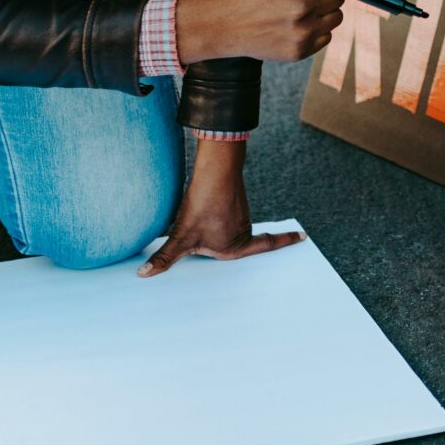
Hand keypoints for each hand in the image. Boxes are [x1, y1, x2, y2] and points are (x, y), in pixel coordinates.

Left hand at [139, 139, 302, 276]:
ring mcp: (239, 214)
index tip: (301, 235)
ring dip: (217, 226)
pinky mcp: (232, 200)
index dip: (284, 241)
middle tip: (221, 233)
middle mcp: (243, 230)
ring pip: (229, 226)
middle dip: (226, 240)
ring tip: (202, 220)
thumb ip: (164, 258)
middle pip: (237, 242)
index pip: (266, 246)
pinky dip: (217, 214)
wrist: (214, 170)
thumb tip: (143, 275)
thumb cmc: (202, 206)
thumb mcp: (181, 236)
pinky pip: (225, 213)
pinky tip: (204, 208)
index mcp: (236, 246)